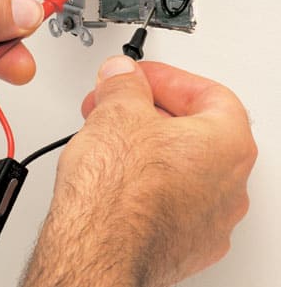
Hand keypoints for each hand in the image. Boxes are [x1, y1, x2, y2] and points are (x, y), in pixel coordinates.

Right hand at [22, 56, 256, 286]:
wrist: (97, 251)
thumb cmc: (118, 192)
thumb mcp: (117, 110)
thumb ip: (124, 83)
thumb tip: (123, 75)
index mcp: (228, 145)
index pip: (208, 93)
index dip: (167, 79)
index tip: (138, 78)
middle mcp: (229, 186)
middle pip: (193, 129)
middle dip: (148, 109)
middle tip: (116, 102)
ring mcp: (208, 220)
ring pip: (179, 164)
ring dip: (144, 142)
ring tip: (106, 134)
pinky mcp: (182, 243)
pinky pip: (168, 196)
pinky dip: (144, 177)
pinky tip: (112, 172)